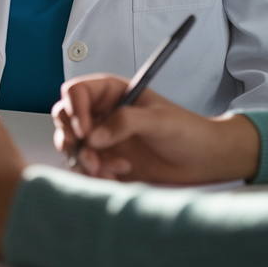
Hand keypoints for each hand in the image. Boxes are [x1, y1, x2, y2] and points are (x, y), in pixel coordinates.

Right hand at [53, 73, 260, 183]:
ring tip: (106, 169)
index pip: (76, 92)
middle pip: (64, 118)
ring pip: (71, 146)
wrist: (202, 160)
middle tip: (89, 153)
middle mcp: (102, 113)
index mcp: (112, 93)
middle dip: (71, 138)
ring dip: (82, 160)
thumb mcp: (158, 120)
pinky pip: (84, 167)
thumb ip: (125, 122)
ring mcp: (102, 138)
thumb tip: (94, 136)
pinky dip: (94, 174)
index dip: (74, 110)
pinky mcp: (106, 160)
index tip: (86, 131)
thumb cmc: (187, 131)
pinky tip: (118, 174)